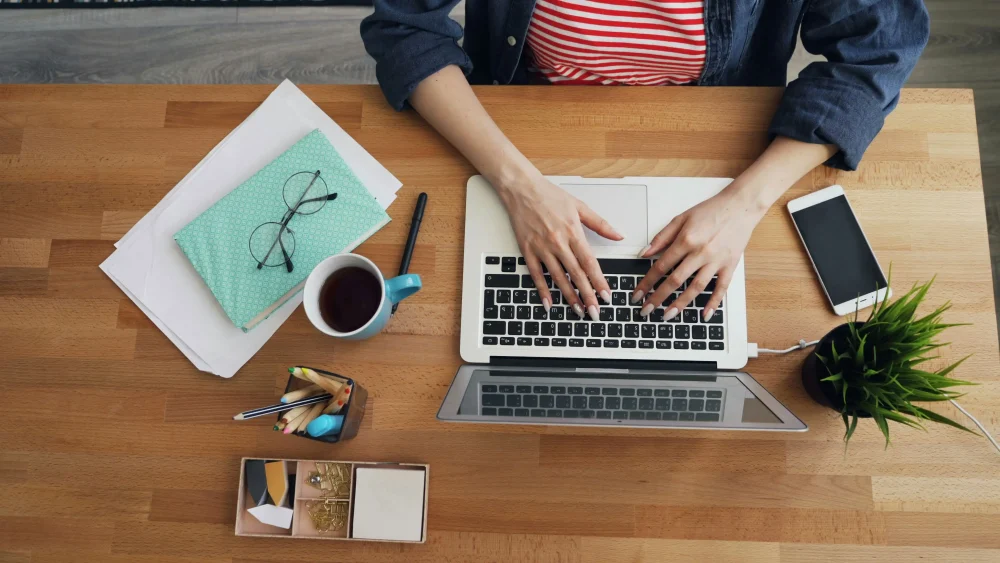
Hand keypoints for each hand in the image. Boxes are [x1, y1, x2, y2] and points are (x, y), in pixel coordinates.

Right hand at [499, 173, 622, 319]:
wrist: (522, 189)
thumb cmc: (550, 196)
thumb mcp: (580, 206)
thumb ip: (600, 224)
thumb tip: (618, 235)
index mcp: (573, 232)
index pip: (589, 262)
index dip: (598, 281)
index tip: (606, 296)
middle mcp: (558, 242)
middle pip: (575, 274)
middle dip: (587, 295)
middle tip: (595, 312)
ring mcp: (541, 248)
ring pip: (557, 277)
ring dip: (568, 296)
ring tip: (578, 311)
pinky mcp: (527, 250)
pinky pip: (536, 274)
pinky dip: (542, 290)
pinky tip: (549, 303)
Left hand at [632, 189, 762, 320]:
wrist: (740, 206)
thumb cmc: (711, 210)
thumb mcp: (681, 218)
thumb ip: (662, 237)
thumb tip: (644, 253)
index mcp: (686, 240)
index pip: (661, 266)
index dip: (647, 283)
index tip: (637, 295)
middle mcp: (700, 252)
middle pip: (675, 280)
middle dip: (658, 298)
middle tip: (646, 310)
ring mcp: (716, 261)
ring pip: (696, 288)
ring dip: (681, 304)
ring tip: (668, 315)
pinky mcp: (730, 265)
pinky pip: (721, 288)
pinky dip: (713, 303)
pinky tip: (704, 315)